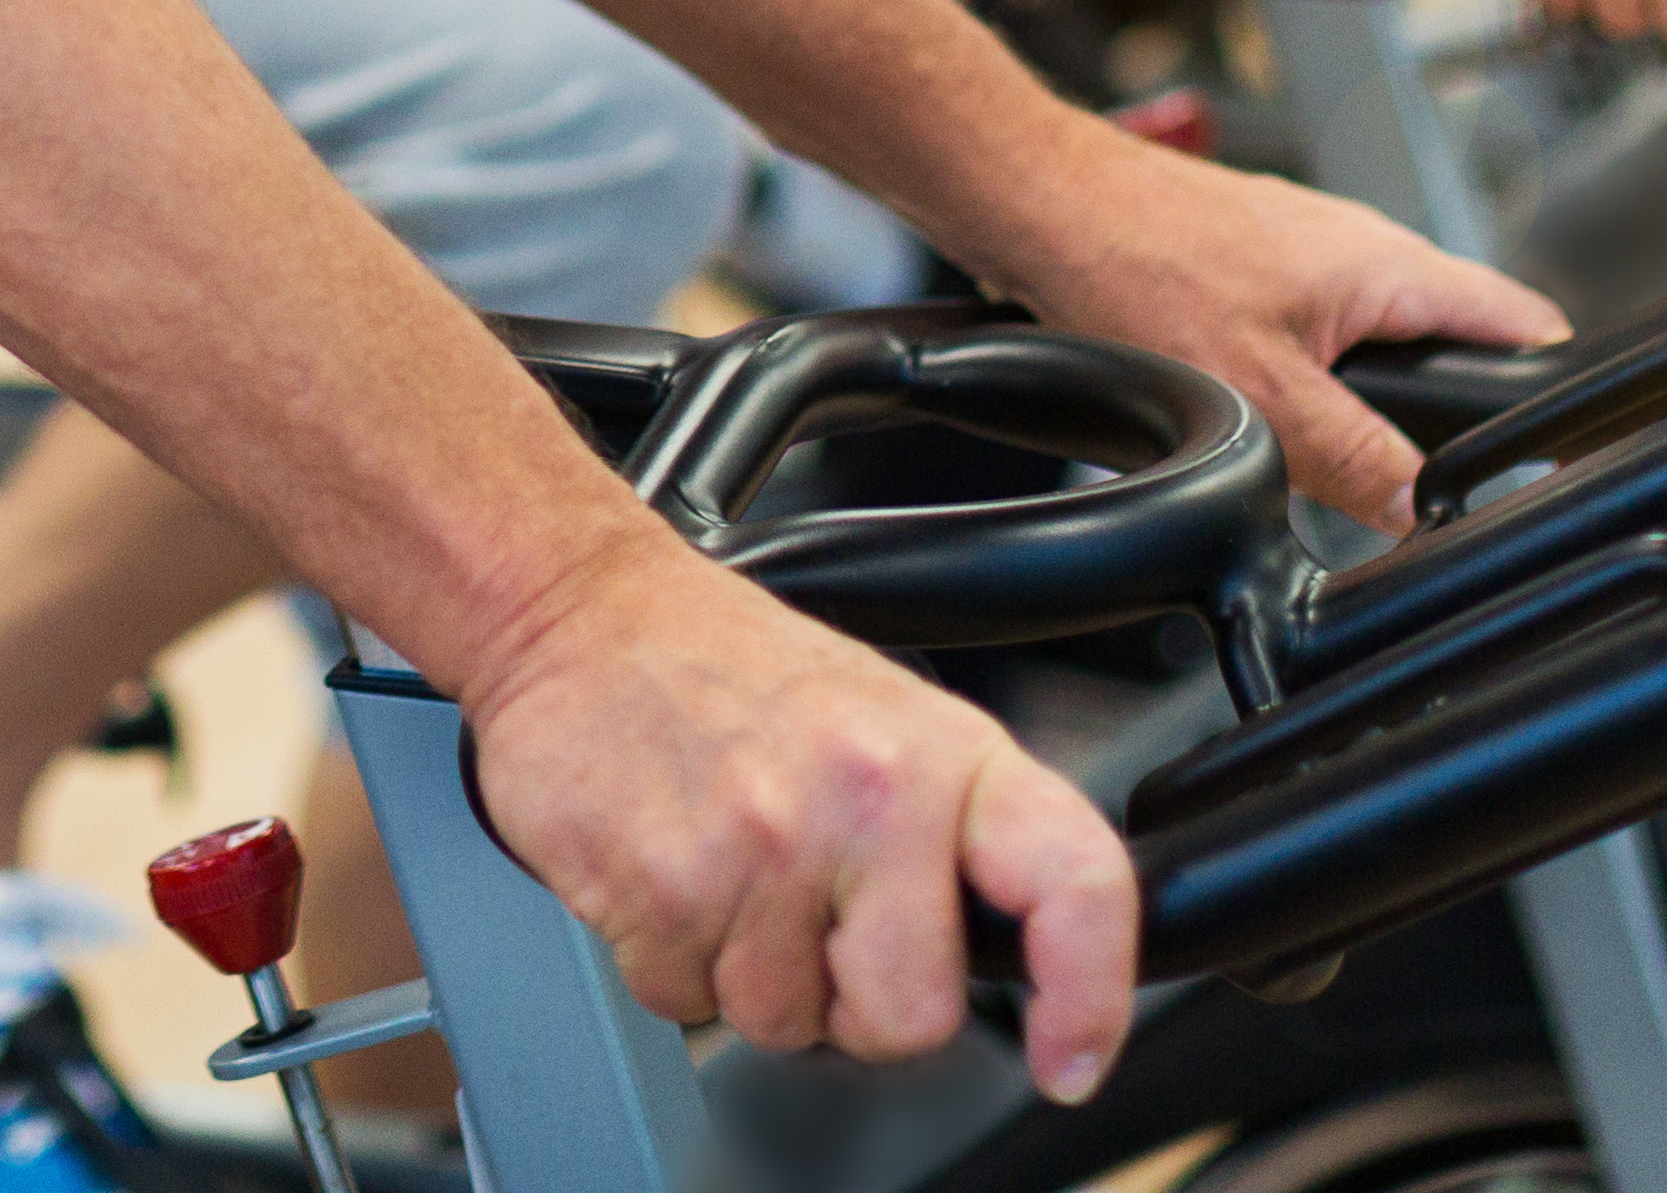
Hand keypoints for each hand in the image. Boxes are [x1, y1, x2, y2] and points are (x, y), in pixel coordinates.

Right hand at [453, 537, 1141, 1101]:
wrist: (575, 609)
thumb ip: (949, 834)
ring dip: (748, 974)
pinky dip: (672, 960)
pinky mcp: (665, 890)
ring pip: (785, 1024)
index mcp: (942, 752)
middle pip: (911, 1016)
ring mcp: (764, 846)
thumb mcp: (880, 716)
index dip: (1092, 992)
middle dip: (856, 1004)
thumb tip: (1013, 953)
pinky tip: (669, 871)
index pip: (1073, 882)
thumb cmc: (722, 666)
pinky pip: (687, 1005)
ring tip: (726, 868)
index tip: (1071, 1056)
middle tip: (810, 920)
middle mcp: (867, 795)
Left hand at [967, 131, 1568, 530]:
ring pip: (1377, 342)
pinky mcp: (1257, 266)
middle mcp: (1362, 248)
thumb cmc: (1131, 260)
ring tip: (1350, 465)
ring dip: (1370, 404)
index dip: (1556, 393)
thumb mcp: (1258, 393)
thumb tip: (1420, 509)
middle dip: (1449, 417)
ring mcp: (1309, 252)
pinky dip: (1312, 381)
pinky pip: (1318, 334)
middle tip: (1439, 488)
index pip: (1524, 324)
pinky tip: (1275, 418)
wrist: (1039, 203)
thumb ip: (1353, 456)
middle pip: (1452, 343)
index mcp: (1390, 266)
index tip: (1561, 452)